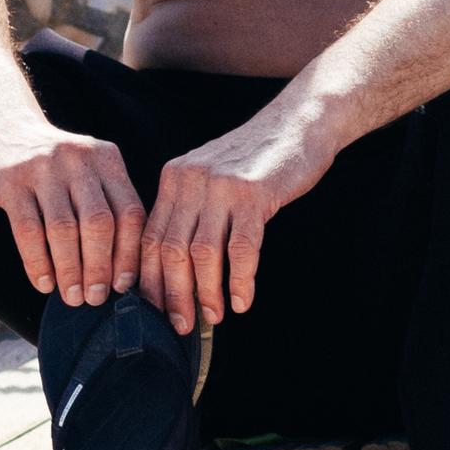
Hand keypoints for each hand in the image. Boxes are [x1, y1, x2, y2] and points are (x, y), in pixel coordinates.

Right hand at [0, 109, 147, 307]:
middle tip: (95, 299)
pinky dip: (37, 263)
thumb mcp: (88, 173)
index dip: (129, 254)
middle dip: (99, 267)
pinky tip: (43, 283)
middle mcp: (78, 159)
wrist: (2, 131)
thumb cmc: (55, 168)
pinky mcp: (11, 181)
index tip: (123, 286)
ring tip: (71, 297)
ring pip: (63, 230)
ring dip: (69, 270)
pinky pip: (28, 231)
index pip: (129, 212)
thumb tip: (125, 273)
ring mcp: (43, 167)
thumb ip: (108, 207)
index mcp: (107, 159)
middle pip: (99, 223)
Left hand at [142, 93, 340, 334]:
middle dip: (173, 294)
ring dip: (206, 292)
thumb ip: (189, 211)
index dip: (150, 280)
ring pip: (203, 253)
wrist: (298, 124)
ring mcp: (222, 186)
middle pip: (171, 249)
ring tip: (213, 316)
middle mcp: (190, 180)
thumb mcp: (210, 177)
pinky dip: (240, 280)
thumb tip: (175, 269)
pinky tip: (242, 300)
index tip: (154, 311)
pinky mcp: (254, 194)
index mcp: (174, 178)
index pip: (150, 238)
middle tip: (181, 324)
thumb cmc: (256, 159)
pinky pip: (242, 248)